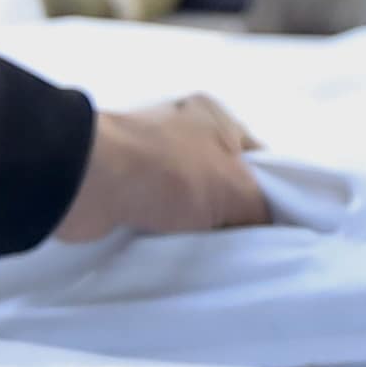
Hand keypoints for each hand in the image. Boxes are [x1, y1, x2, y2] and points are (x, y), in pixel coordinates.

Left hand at [53, 92, 270, 241]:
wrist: (88, 181)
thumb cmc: (169, 172)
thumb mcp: (236, 189)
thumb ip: (263, 208)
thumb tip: (270, 228)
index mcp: (213, 114)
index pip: (257, 156)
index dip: (271, 192)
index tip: (277, 228)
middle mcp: (178, 127)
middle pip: (221, 180)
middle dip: (230, 213)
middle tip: (243, 245)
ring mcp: (145, 155)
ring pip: (187, 201)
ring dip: (195, 225)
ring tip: (209, 252)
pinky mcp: (120, 183)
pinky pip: (156, 213)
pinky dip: (165, 231)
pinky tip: (176, 250)